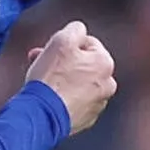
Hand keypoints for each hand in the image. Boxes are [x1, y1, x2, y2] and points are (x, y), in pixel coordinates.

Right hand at [23, 19, 118, 133]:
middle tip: (42, 65)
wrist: (42, 115)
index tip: (49, 51)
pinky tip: (51, 99)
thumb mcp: (61, 40)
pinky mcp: (86, 120)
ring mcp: (98, 104)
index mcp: (105, 62)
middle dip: (64, 63)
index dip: (65, 45)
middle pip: (84, 65)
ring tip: (45, 85)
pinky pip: (76, 103)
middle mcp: (108, 84)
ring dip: (65, 81)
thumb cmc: (51, 78)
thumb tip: (79, 29)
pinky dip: (65, 99)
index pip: (87, 43)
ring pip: (80, 84)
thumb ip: (75, 28)